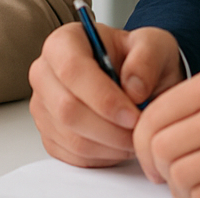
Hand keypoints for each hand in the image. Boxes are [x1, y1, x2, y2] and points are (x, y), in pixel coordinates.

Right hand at [29, 21, 184, 166]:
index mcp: (64, 42)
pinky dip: (103, 156)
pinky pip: (73, 156)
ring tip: (135, 136)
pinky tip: (120, 142)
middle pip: (67, 109)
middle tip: (139, 130)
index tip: (133, 114)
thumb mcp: (154, 46)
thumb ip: (147, 58)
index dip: (103, 97)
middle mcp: (45, 73)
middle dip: (110, 128)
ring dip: (110, 145)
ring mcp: (44, 106)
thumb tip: (133, 88)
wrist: (135, 80)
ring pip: (72, 137)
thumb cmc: (138, 60)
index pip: (72, 69)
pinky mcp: (50, 134)